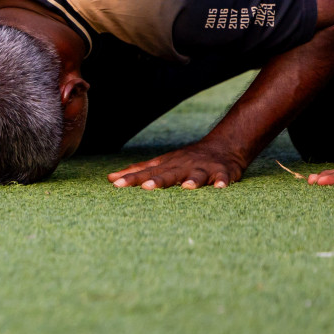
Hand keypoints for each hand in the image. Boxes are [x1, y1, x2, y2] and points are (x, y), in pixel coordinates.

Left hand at [108, 141, 244, 189]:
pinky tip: (220, 187)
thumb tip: (110, 178)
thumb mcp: (161, 163)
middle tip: (145, 187)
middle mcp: (182, 166)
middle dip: (158, 180)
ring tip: (187, 187)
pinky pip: (223, 177)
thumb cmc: (185, 160)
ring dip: (192, 180)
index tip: (115, 184)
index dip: (131, 178)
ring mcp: (203, 168)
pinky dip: (222, 181)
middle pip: (169, 173)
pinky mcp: (222, 172)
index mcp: (167, 165)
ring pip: (196, 174)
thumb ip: (138, 171)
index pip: (146, 172)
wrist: (222, 146)